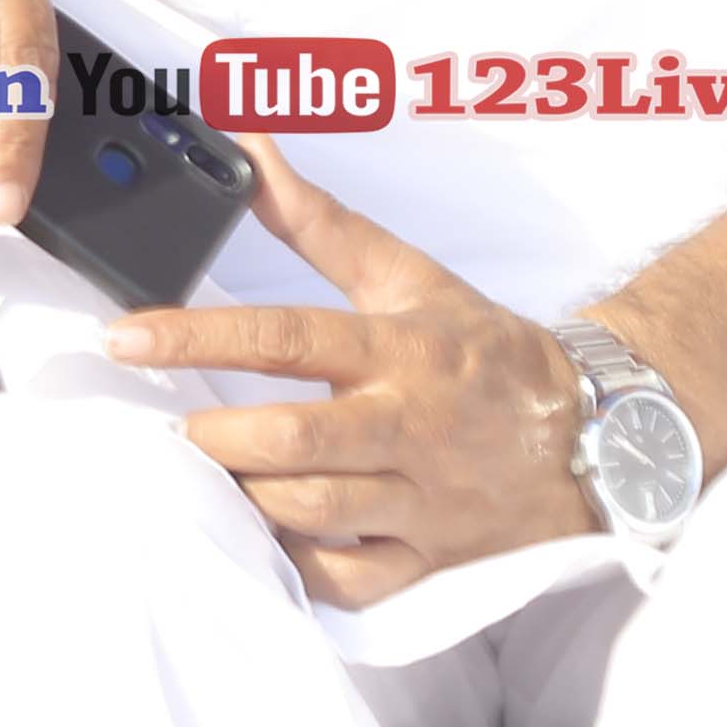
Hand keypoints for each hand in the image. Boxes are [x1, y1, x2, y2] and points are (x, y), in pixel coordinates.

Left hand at [108, 133, 596, 601]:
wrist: (604, 432)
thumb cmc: (486, 351)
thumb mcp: (408, 277)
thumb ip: (317, 221)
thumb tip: (249, 146)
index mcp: (402, 349)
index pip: (287, 338)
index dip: (195, 336)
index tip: (122, 337)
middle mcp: (412, 425)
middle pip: (294, 439)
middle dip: (216, 435)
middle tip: (169, 425)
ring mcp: (425, 498)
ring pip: (315, 510)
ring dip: (245, 496)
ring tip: (207, 474)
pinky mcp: (434, 557)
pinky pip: (353, 580)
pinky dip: (298, 565)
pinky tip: (263, 536)